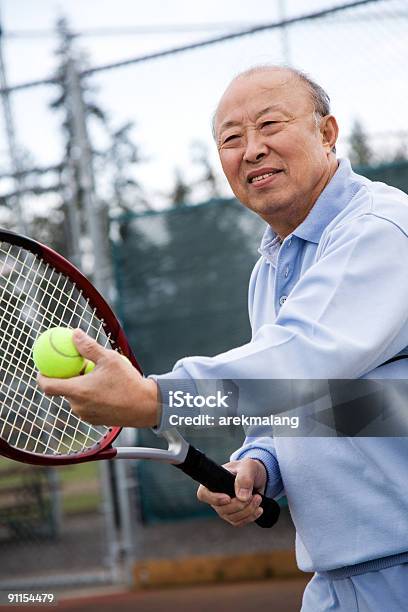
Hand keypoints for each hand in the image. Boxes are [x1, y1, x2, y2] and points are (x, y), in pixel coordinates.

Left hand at [37, 329, 159, 427]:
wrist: (146, 406)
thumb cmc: (128, 382)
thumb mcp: (109, 359)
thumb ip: (88, 347)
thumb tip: (74, 334)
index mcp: (78, 391)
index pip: (47, 385)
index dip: (41, 376)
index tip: (43, 367)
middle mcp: (78, 406)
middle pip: (63, 390)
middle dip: (67, 377)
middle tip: (76, 365)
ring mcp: (87, 415)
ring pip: (76, 398)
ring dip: (80, 386)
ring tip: (95, 375)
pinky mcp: (96, 420)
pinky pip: (86, 405)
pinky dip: (90, 395)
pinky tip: (104, 387)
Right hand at [196, 457, 266, 526]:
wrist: (258, 477)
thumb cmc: (249, 468)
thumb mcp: (248, 466)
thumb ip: (244, 478)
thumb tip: (242, 497)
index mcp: (214, 482)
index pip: (204, 494)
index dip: (214, 499)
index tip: (228, 498)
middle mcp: (216, 497)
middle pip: (221, 509)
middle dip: (240, 505)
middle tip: (254, 496)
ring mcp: (224, 508)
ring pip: (232, 517)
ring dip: (248, 511)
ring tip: (258, 498)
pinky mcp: (234, 515)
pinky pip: (239, 522)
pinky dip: (251, 517)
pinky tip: (259, 509)